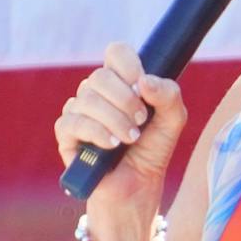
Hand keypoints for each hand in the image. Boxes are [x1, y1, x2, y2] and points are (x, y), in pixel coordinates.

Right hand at [55, 43, 188, 227]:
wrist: (138, 187)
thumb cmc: (153, 150)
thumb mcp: (173, 120)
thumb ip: (169, 95)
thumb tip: (143, 81)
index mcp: (121, 82)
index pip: (116, 53)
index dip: (128, 64)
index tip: (142, 85)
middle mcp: (97, 93)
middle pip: (99, 76)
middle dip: (125, 99)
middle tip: (141, 120)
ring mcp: (79, 112)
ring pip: (86, 99)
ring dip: (115, 120)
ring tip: (131, 139)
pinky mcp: (67, 135)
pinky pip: (72, 123)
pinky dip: (96, 133)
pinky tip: (111, 146)